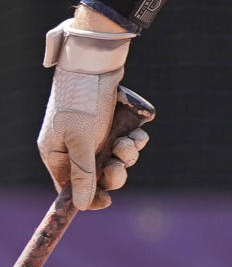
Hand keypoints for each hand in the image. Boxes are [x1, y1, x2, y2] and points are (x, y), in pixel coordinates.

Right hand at [37, 19, 144, 209]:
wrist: (95, 61)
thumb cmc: (82, 101)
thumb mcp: (80, 141)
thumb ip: (82, 174)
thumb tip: (82, 205)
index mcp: (57, 153)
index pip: (70, 187)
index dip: (89, 196)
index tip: (108, 201)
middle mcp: (75, 145)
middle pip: (97, 174)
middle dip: (114, 171)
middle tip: (120, 164)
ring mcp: (95, 131)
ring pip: (116, 157)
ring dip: (127, 153)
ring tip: (129, 141)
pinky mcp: (112, 119)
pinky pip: (126, 139)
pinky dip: (134, 139)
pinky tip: (138, 133)